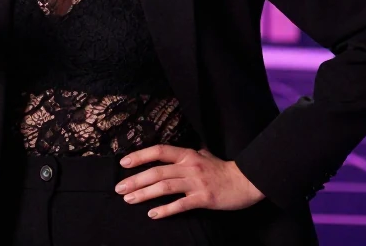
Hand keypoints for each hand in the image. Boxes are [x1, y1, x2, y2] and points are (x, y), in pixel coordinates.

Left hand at [114, 145, 264, 218]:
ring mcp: (196, 183)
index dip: (140, 156)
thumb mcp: (204, 155)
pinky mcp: (203, 198)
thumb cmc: (223, 169)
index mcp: (188, 155)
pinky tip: (152, 214)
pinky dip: (165, 209)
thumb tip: (174, 154)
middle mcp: (190, 167)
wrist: (246, 182)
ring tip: (129, 199)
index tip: (124, 163)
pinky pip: (180, 204)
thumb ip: (189, 154)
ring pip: (165, 187)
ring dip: (144, 194)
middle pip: (157, 172)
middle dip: (135, 180)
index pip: (160, 151)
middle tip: (119, 188)